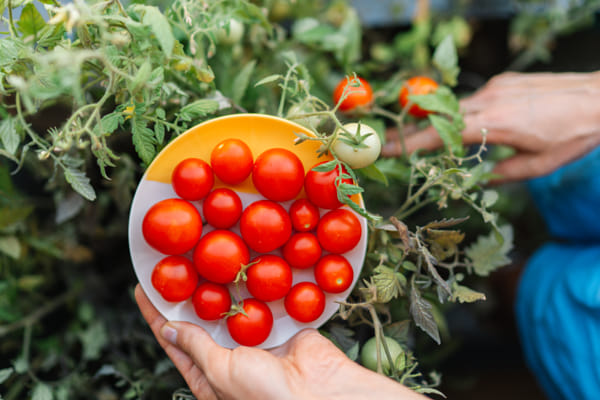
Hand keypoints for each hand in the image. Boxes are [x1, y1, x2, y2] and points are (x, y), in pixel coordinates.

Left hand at [134, 285, 426, 399]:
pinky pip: (262, 301)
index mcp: (209, 374)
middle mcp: (229, 354)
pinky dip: (254, 285)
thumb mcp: (220, 372)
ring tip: (205, 256)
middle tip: (175, 263)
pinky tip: (243, 263)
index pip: (175, 340)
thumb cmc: (264, 394)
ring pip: (231, 305)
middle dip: (189, 293)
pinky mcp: (279, 324)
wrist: (320, 393)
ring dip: (221, 284)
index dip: (158, 314)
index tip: (143, 287)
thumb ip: (197, 348)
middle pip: (201, 318)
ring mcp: (255, 337)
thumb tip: (169, 328)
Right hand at [383, 71, 599, 181]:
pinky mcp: (504, 80)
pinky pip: (474, 98)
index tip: (388, 149)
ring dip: (443, 123)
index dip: (412, 144)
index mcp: (495, 124)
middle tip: (396, 145)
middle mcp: (489, 100)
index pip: (442, 135)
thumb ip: (502, 176)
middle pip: (439, 117)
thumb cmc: (574, 134)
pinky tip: (476, 124)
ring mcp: (496, 87)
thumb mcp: (539, 166)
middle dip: (416, 132)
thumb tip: (478, 183)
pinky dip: (466, 112)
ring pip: (457, 107)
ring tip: (435, 140)